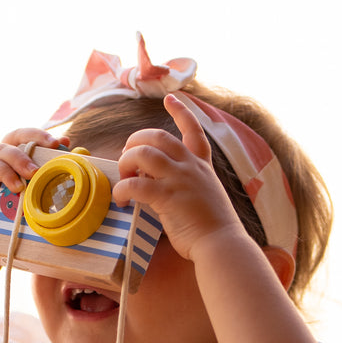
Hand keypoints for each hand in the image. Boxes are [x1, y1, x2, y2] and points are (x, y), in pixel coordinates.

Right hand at [0, 129, 67, 237]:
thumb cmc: (16, 215)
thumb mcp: (35, 195)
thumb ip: (47, 178)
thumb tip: (73, 158)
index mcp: (16, 155)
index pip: (30, 138)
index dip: (45, 137)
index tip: (63, 143)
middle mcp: (0, 154)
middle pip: (17, 135)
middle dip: (36, 137)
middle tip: (52, 146)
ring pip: (3, 150)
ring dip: (20, 160)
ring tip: (34, 174)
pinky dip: (5, 174)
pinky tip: (16, 186)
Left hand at [112, 94, 242, 261]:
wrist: (222, 244)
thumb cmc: (211, 228)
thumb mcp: (203, 196)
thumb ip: (182, 183)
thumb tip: (152, 179)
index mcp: (202, 166)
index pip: (193, 130)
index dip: (181, 112)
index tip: (170, 98)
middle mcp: (191, 167)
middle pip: (158, 136)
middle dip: (136, 140)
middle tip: (127, 156)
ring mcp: (180, 180)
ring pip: (144, 153)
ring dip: (126, 160)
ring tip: (123, 176)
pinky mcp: (168, 198)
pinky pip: (136, 184)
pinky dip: (122, 189)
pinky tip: (120, 198)